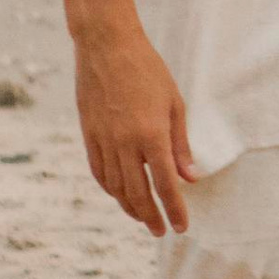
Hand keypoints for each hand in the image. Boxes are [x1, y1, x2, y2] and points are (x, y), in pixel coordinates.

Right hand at [73, 19, 195, 234]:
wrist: (106, 46)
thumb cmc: (148, 70)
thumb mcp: (175, 104)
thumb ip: (181, 144)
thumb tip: (190, 177)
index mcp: (151, 135)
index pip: (166, 184)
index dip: (174, 209)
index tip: (181, 226)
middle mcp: (125, 143)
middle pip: (138, 192)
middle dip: (151, 216)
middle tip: (161, 231)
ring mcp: (103, 140)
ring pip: (115, 187)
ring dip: (130, 207)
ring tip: (143, 217)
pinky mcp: (88, 135)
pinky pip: (99, 171)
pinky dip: (110, 189)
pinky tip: (119, 195)